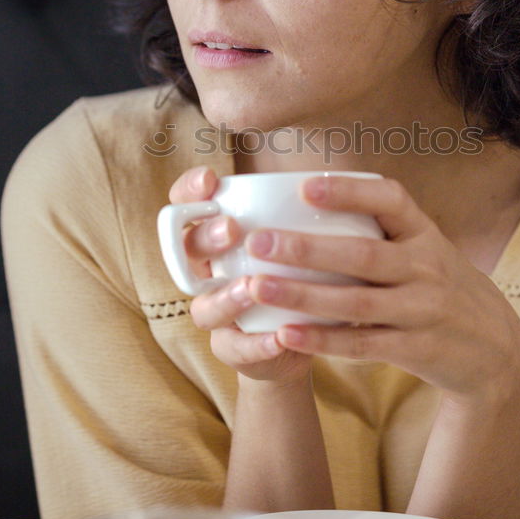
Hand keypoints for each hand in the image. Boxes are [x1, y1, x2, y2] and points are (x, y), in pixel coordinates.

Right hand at [168, 167, 312, 385]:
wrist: (302, 335)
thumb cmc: (301, 271)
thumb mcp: (301, 237)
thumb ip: (303, 209)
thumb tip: (334, 170)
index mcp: (217, 237)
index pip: (185, 207)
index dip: (189, 192)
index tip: (210, 180)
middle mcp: (208, 273)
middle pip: (187, 252)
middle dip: (205, 237)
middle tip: (231, 228)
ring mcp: (218, 313)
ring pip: (204, 307)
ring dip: (226, 296)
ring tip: (250, 287)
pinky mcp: (234, 348)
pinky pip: (236, 349)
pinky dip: (257, 344)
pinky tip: (279, 338)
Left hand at [239, 174, 519, 405]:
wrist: (495, 349)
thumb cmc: (441, 288)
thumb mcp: (427, 249)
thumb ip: (383, 230)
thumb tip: (307, 198)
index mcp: (425, 234)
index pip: (391, 200)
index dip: (349, 191)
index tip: (305, 186)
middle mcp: (427, 268)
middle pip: (363, 255)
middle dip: (307, 249)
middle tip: (259, 242)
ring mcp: (423, 310)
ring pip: (357, 302)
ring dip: (304, 296)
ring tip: (258, 287)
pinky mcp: (417, 349)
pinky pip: (363, 344)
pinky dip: (323, 340)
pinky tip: (286, 334)